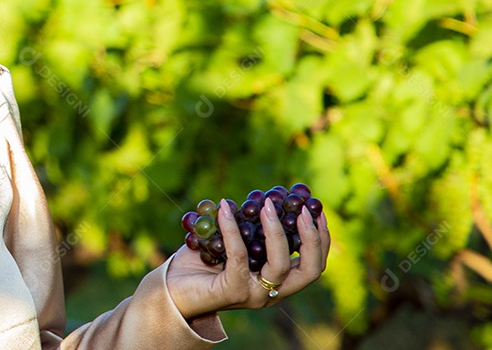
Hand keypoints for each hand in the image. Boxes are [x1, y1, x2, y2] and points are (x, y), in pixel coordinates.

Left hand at [165, 197, 330, 318]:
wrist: (171, 289)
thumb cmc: (201, 264)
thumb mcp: (231, 242)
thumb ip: (247, 226)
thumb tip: (260, 196)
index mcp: (276, 282)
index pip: (312, 265)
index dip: (321, 239)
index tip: (316, 210)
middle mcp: (271, 292)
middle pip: (310, 270)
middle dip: (312, 238)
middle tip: (303, 210)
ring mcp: (254, 294)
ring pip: (280, 264)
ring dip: (277, 231)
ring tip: (266, 205)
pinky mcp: (233, 290)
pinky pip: (239, 254)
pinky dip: (232, 228)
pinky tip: (224, 207)